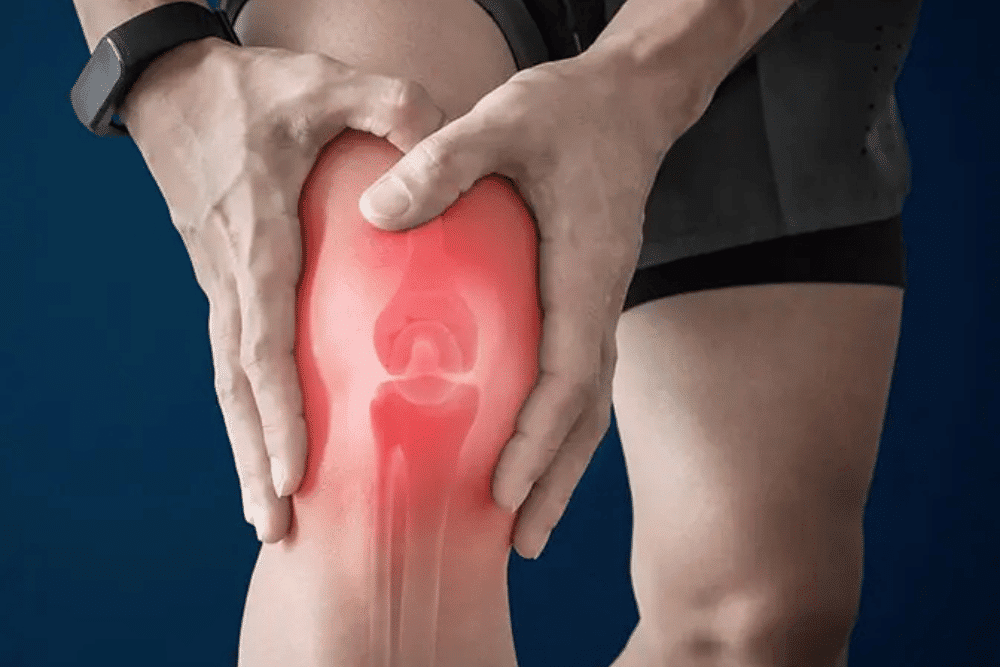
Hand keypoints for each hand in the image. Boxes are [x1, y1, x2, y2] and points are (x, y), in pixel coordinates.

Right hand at [120, 37, 445, 542]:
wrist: (173, 85)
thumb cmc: (250, 89)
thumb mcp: (324, 85)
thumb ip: (390, 107)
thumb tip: (445, 139)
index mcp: (256, 242)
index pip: (264, 347)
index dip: (279, 415)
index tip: (295, 475)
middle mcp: (230, 276)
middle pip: (237, 389)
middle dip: (256, 462)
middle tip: (275, 528)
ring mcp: (219, 282)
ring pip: (228, 384)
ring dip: (246, 449)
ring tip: (266, 513)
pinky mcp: (223, 279)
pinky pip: (234, 358)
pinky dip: (248, 410)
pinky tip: (270, 442)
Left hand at [356, 51, 702, 558]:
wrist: (627, 103)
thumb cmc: (569, 113)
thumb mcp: (502, 121)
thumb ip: (442, 163)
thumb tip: (375, 214)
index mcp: (584, 272)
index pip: (568, 375)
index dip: (540, 439)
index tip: (505, 489)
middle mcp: (598, 301)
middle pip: (585, 413)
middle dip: (557, 481)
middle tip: (524, 544)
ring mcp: (597, 304)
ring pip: (586, 405)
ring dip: (561, 468)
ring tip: (529, 527)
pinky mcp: (584, 299)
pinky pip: (573, 378)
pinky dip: (555, 429)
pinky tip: (523, 452)